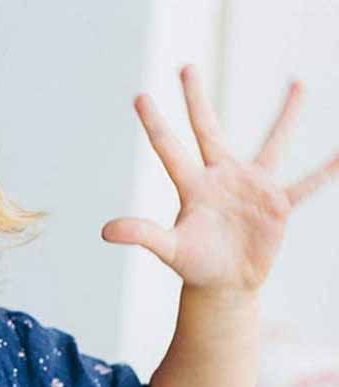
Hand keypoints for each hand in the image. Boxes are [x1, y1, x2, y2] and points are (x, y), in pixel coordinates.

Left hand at [101, 64, 338, 293]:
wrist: (223, 284)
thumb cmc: (195, 266)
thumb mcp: (168, 249)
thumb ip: (141, 234)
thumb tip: (104, 230)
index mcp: (192, 187)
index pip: (170, 149)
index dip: (155, 124)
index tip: (139, 96)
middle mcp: (221, 178)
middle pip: (207, 130)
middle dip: (195, 100)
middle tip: (186, 67)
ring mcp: (252, 188)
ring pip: (272, 144)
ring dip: (285, 116)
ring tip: (297, 84)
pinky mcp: (277, 206)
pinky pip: (307, 184)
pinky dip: (327, 170)